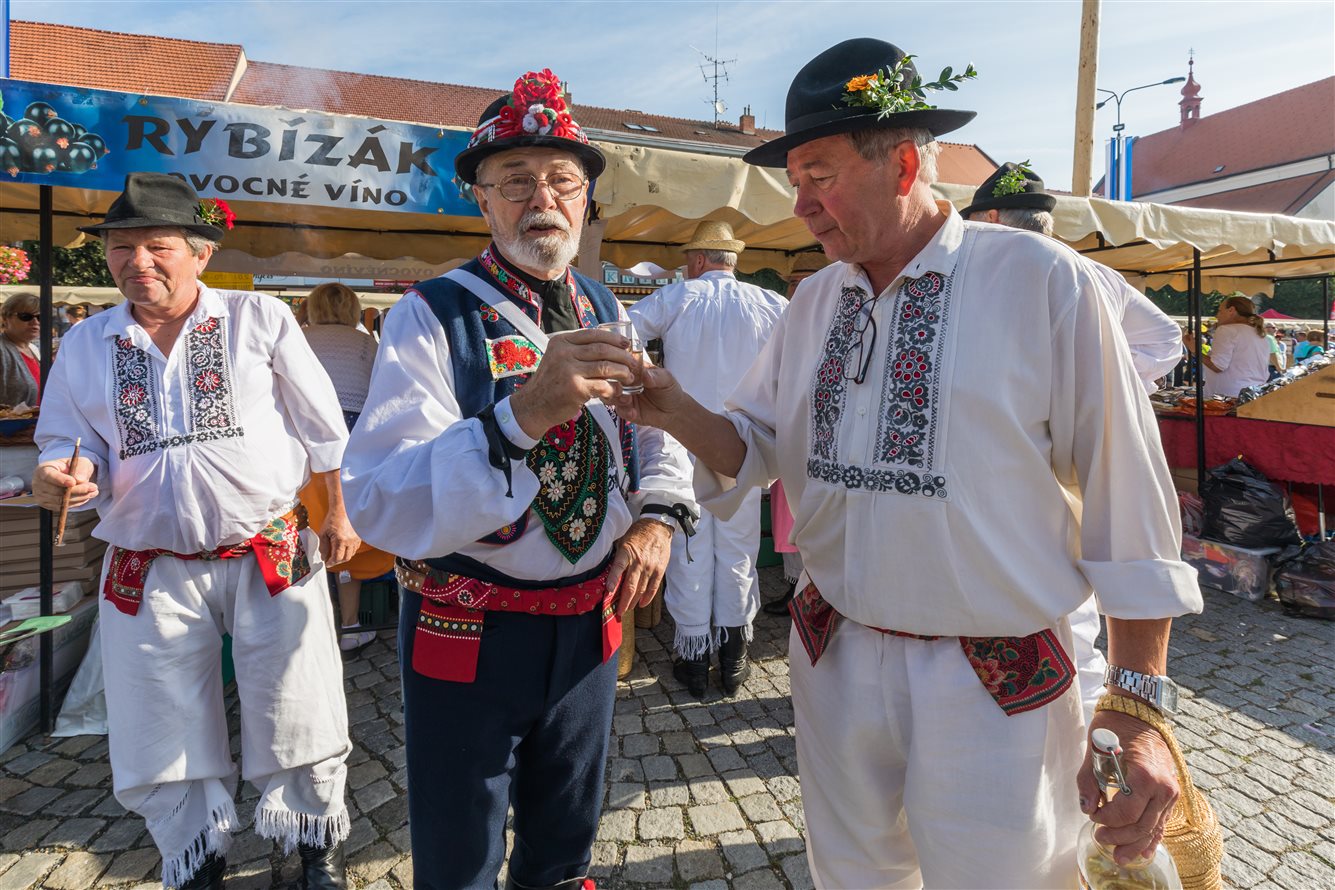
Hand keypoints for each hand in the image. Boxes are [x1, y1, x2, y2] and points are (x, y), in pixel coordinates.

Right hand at [32, 457, 97, 510]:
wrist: (68, 477)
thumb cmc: (72, 467)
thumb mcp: (79, 462)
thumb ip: (81, 468)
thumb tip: (79, 480)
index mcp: (43, 469)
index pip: (48, 476)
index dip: (60, 480)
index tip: (74, 482)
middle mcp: (38, 484)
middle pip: (57, 491)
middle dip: (78, 490)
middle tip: (94, 487)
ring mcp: (41, 496)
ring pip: (62, 501)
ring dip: (80, 497)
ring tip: (94, 491)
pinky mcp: (48, 505)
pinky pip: (63, 507)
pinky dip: (77, 502)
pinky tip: (86, 496)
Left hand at [319, 508, 361, 565]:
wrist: (343, 509)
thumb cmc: (333, 519)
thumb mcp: (323, 533)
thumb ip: (323, 547)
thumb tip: (323, 556)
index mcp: (340, 541)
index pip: (337, 558)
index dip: (331, 563)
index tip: (327, 563)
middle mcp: (350, 541)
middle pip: (345, 558)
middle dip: (337, 561)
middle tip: (331, 560)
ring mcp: (356, 539)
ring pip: (351, 554)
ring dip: (344, 556)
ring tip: (337, 554)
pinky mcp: (359, 537)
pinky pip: (355, 548)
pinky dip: (349, 551)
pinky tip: (343, 548)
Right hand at [510, 329, 638, 438]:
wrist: (533, 406)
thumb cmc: (550, 383)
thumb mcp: (557, 358)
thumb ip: (576, 350)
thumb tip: (605, 342)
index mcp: (561, 342)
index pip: (593, 334)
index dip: (613, 338)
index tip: (626, 343)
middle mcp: (564, 353)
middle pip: (602, 349)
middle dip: (622, 355)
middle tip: (633, 362)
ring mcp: (569, 370)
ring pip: (606, 366)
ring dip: (622, 371)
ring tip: (629, 376)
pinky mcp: (575, 389)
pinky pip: (603, 385)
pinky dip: (613, 388)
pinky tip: (617, 391)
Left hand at [606, 517, 672, 616]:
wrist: (658, 527)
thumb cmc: (637, 534)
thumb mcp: (623, 541)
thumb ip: (618, 558)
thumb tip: (611, 575)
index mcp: (627, 552)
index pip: (618, 568)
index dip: (613, 581)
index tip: (608, 592)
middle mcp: (639, 561)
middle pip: (630, 586)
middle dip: (624, 601)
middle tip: (618, 611)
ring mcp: (650, 567)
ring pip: (641, 589)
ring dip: (633, 602)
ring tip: (627, 609)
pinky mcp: (660, 570)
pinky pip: (653, 587)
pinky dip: (647, 597)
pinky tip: (641, 604)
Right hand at [609, 364, 690, 430]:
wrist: (674, 411)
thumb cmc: (669, 390)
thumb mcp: (666, 379)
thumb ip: (656, 376)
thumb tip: (645, 374)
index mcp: (634, 368)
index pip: (620, 362)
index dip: (617, 364)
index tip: (622, 369)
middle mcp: (626, 381)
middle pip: (610, 378)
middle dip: (612, 382)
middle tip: (620, 387)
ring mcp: (624, 395)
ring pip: (610, 394)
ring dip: (615, 397)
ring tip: (627, 400)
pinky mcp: (626, 409)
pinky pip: (619, 409)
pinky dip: (624, 410)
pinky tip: (633, 412)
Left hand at [1076, 706, 1179, 864]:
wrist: (1140, 712)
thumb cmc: (1115, 726)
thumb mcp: (1095, 750)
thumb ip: (1089, 781)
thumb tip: (1087, 808)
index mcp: (1146, 776)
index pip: (1125, 813)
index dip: (1106, 820)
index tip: (1093, 815)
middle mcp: (1164, 787)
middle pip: (1141, 826)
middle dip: (1118, 837)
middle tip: (1099, 838)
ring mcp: (1171, 792)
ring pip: (1154, 829)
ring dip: (1135, 845)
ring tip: (1119, 857)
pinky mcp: (1172, 795)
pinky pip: (1162, 823)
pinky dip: (1152, 839)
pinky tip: (1142, 853)